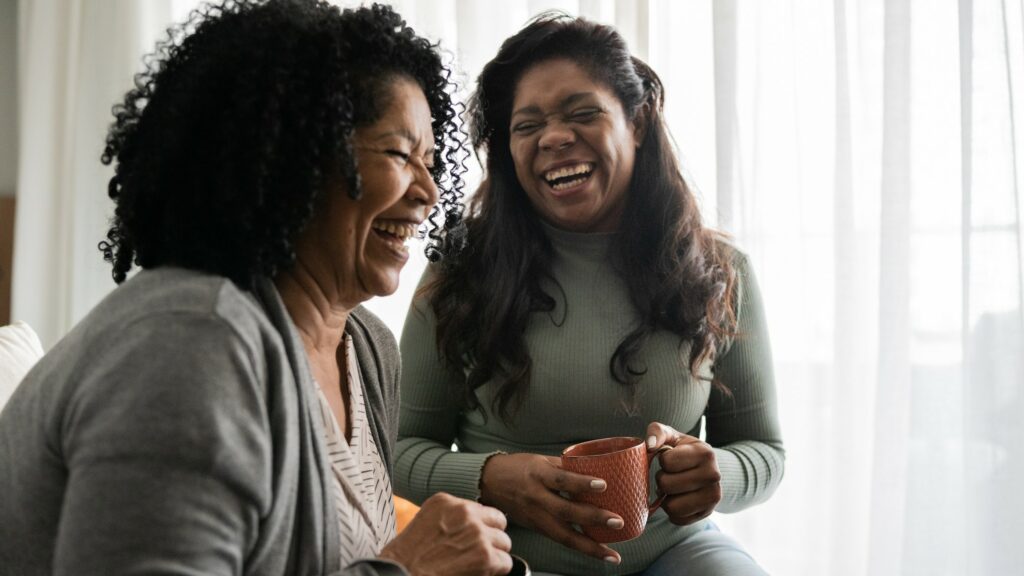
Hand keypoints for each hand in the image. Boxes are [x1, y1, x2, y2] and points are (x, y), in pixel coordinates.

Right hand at [378, 492, 511, 575]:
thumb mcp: (424, 523)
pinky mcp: (485, 556)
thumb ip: (449, 518)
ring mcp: (477, 534)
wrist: (400, 574)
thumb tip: (474, 526)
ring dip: (493, 556)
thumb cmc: (405, 558)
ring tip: (474, 566)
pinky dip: (496, 572)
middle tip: (476, 554)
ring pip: (504, 543)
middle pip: (498, 522)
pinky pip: (506, 563)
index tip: (472, 539)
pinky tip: (478, 575)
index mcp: (446, 501)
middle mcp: (464, 512)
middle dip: (490, 539)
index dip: (480, 527)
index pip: (481, 510)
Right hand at [479, 453, 622, 563]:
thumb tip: (596, 468)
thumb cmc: (519, 467)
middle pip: (565, 512)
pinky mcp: (536, 528)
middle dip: (592, 518)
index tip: (603, 485)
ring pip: (563, 536)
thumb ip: (566, 467)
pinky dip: (580, 546)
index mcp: (538, 475)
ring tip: (612, 555)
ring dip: (590, 547)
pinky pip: (560, 539)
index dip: (582, 483)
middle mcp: (536, 497)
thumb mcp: (541, 461)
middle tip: (617, 521)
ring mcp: (535, 516)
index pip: (561, 480)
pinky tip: (597, 552)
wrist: (489, 483)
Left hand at [646, 422, 722, 525]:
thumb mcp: (672, 436)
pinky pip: (678, 519)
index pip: (667, 462)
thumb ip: (657, 432)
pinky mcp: (708, 513)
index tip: (670, 458)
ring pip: (672, 507)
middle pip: (666, 485)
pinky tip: (678, 499)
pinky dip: (673, 512)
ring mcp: (713, 496)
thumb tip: (650, 445)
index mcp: (704, 453)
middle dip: (662, 480)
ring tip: (673, 488)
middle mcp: (713, 475)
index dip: (663, 461)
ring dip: (666, 498)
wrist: (706, 468)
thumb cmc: (682, 451)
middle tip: (670, 475)